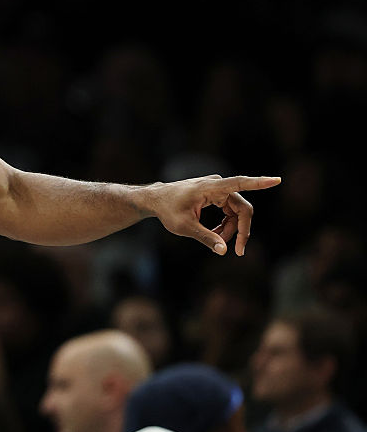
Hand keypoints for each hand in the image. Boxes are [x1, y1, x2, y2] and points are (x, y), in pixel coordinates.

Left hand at [152, 175, 280, 255]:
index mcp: (211, 188)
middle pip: (242, 209)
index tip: (276, 180)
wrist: (155, 199)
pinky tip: (215, 235)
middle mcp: (217, 185)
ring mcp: (218, 189)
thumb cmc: (167, 210)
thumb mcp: (184, 227)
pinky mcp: (216, 194)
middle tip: (238, 251)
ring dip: (231, 229)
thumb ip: (206, 238)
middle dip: (241, 230)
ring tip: (216, 241)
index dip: (259, 183)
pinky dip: (225, 224)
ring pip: (236, 212)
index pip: (240, 183)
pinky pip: (229, 211)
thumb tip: (224, 251)